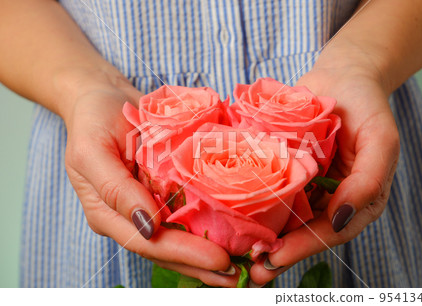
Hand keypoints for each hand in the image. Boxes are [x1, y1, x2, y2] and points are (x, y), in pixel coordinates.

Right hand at [63, 75, 239, 286]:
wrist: (103, 98)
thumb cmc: (92, 121)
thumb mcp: (92, 151)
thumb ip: (115, 190)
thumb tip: (148, 226)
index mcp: (109, 214)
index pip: (148, 243)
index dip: (184, 255)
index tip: (219, 259)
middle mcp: (132, 215)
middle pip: (167, 249)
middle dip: (201, 265)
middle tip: (238, 275)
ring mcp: (150, 203)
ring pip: (180, 237)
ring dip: (208, 252)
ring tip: (242, 265)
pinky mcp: (165, 188)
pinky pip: (187, 212)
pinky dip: (208, 225)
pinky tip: (233, 233)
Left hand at [249, 65, 399, 284]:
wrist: (340, 79)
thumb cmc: (365, 106)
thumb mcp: (380, 140)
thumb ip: (368, 181)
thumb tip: (340, 219)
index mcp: (356, 201)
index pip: (330, 232)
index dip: (305, 246)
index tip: (276, 256)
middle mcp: (329, 200)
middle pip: (303, 233)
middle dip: (279, 252)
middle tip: (254, 268)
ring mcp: (306, 187)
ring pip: (284, 218)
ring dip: (262, 236)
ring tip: (238, 252)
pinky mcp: (286, 171)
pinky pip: (271, 191)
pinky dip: (253, 206)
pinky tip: (233, 216)